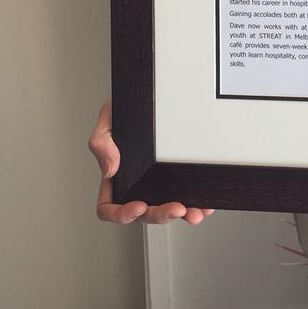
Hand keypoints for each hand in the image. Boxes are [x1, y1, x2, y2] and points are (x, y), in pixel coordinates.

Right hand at [89, 100, 213, 225]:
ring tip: (195, 213)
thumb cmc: (126, 109)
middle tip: (177, 209)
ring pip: (167, 208)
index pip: (110, 207)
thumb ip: (101, 143)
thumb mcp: (109, 119)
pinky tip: (205, 205)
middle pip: (143, 213)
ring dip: (182, 214)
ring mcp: (158, 183)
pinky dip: (197, 204)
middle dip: (160, 215)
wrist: (151, 93)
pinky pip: (187, 196)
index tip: (138, 206)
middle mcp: (137, 185)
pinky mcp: (178, 177)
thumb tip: (109, 170)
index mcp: (116, 178)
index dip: (122, 214)